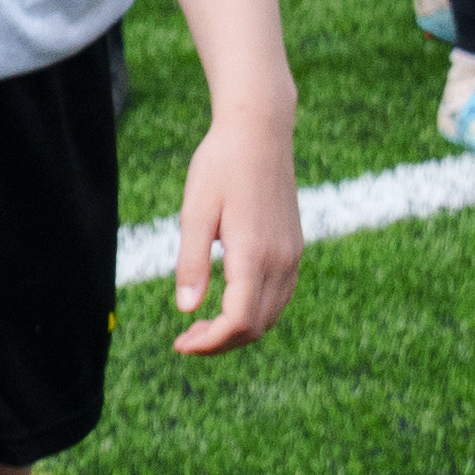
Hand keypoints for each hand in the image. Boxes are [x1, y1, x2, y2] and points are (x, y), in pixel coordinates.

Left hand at [163, 105, 303, 353]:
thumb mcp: (194, 211)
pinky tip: (226, 303)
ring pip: (271, 315)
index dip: (210, 342)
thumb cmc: (220, 165)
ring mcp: (292, 255)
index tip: (180, 344)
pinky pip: (279, 296)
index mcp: (254, 253)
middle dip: (220, 342)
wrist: (259, 130)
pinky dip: (254, 312)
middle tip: (184, 339)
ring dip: (237, 330)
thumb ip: (191, 262)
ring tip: (200, 326)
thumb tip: (186, 310)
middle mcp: (281, 260)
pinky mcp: (294, 247)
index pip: (239, 321)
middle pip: (256, 326)